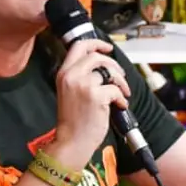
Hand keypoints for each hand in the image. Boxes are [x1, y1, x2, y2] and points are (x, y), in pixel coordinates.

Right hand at [52, 39, 131, 168]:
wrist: (72, 141)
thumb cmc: (73, 121)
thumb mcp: (70, 92)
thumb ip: (81, 76)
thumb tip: (102, 66)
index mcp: (64, 73)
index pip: (79, 46)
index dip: (96, 43)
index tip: (107, 47)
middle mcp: (72, 76)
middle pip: (97, 56)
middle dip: (113, 64)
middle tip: (119, 75)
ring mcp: (84, 85)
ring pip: (109, 72)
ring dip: (120, 82)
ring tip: (121, 93)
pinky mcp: (96, 96)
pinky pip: (116, 89)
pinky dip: (121, 98)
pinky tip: (119, 105)